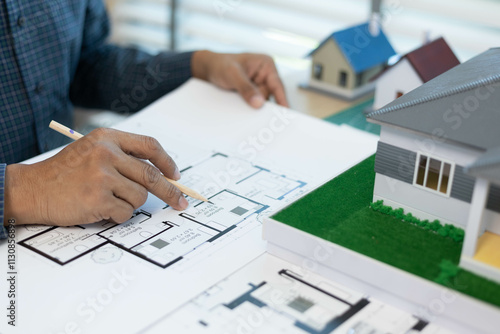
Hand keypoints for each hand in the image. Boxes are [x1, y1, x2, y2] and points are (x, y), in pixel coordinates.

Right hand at [4, 128, 187, 225]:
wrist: (33, 189)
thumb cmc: (65, 172)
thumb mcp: (92, 150)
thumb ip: (122, 156)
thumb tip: (161, 173)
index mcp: (107, 138)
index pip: (149, 145)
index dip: (167, 161)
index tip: (176, 174)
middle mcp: (106, 154)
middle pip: (152, 175)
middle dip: (170, 191)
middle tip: (180, 202)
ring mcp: (102, 177)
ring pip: (140, 196)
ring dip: (131, 204)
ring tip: (109, 200)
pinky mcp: (97, 199)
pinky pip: (126, 212)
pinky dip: (119, 216)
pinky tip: (101, 209)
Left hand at [192, 51, 288, 108]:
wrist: (208, 69)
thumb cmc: (221, 65)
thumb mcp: (233, 74)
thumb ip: (246, 88)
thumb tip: (259, 102)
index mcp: (266, 65)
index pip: (277, 85)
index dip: (282, 99)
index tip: (286, 112)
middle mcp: (265, 76)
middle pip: (271, 96)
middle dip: (265, 106)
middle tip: (267, 118)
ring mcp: (259, 86)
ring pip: (262, 102)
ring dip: (256, 108)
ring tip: (249, 111)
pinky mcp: (252, 94)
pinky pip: (255, 104)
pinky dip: (251, 109)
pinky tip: (245, 112)